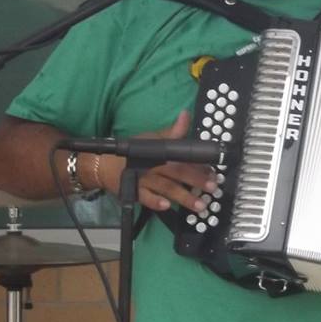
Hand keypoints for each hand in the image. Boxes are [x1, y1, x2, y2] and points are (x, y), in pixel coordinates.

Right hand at [98, 110, 217, 211]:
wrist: (107, 164)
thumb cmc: (134, 152)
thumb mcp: (152, 139)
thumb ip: (172, 132)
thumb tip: (185, 115)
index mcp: (161, 153)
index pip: (183, 157)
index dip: (199, 164)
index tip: (213, 171)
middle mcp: (155, 166)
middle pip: (178, 173)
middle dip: (196, 180)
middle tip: (212, 188)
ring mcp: (146, 181)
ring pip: (166, 188)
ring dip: (183, 197)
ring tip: (200, 205)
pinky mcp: (136, 193)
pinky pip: (146, 198)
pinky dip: (156, 202)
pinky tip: (167, 206)